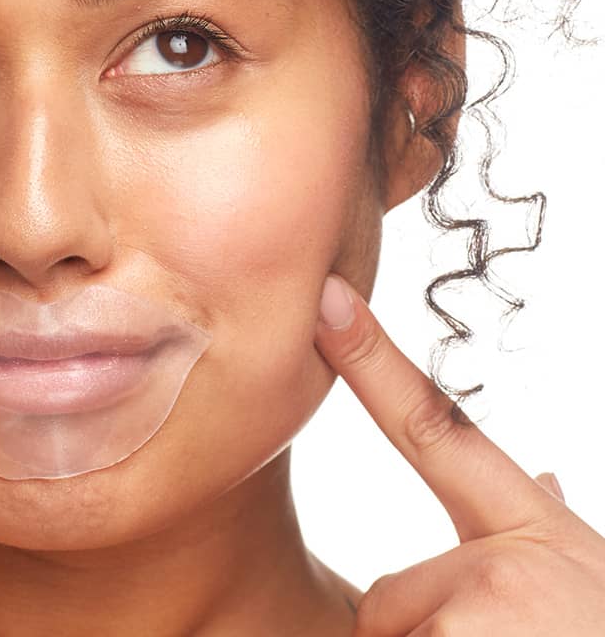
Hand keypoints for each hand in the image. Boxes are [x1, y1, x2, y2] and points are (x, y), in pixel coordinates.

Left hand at [314, 273, 604, 635]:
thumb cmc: (598, 632)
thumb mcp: (589, 590)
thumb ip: (546, 540)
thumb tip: (548, 475)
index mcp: (533, 529)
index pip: (434, 429)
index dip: (372, 362)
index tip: (328, 301)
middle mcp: (507, 560)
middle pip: (388, 601)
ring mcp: (487, 609)